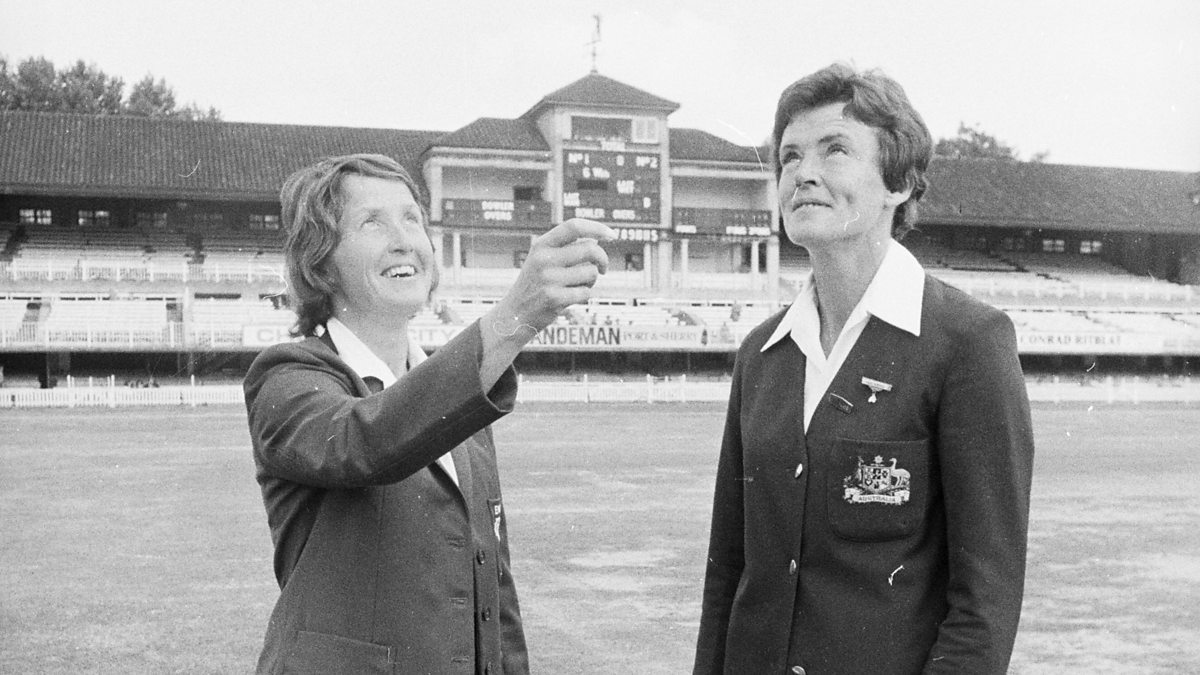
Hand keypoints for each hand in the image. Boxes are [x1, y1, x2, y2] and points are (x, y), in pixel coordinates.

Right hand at [492, 219, 614, 333]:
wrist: (514, 315)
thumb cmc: (535, 285)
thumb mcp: (542, 260)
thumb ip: (566, 248)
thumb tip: (597, 239)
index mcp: (541, 245)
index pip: (573, 227)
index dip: (596, 228)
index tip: (611, 234)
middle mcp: (543, 259)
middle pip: (590, 249)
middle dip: (603, 259)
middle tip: (603, 268)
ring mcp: (548, 279)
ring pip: (591, 272)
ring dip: (591, 281)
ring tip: (577, 286)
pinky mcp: (554, 299)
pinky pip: (586, 292)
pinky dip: (584, 295)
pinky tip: (570, 298)